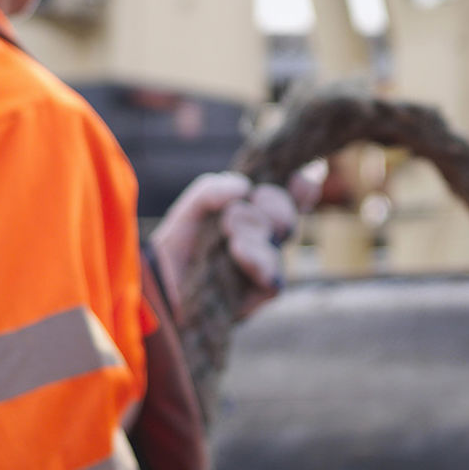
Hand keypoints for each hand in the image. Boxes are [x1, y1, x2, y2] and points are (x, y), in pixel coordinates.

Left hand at [153, 164, 324, 322]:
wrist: (166, 282)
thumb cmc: (183, 243)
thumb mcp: (192, 208)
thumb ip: (212, 189)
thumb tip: (244, 188)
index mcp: (259, 211)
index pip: (296, 195)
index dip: (302, 186)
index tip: (296, 178)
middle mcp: (269, 236)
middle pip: (289, 214)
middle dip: (272, 203)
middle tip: (237, 210)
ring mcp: (270, 263)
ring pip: (281, 238)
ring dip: (252, 228)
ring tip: (227, 232)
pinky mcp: (263, 291)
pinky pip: (273, 273)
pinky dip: (256, 257)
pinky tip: (238, 249)